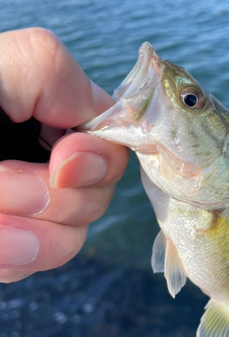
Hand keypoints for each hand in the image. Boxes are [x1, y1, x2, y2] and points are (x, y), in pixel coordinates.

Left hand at [0, 28, 128, 282]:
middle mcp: (47, 162)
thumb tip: (90, 139)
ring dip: (26, 240)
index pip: (111, 147)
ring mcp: (30, 204)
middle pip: (95, 200)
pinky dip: (9, 258)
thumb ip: (48, 75)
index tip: (60, 166)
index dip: (95, 163)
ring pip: (67, 239)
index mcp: (50, 115)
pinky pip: (30, 261)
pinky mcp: (13, 237)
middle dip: (47, 202)